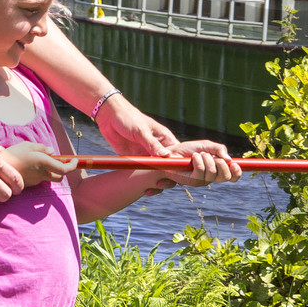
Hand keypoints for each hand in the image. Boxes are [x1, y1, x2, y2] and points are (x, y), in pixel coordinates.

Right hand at [12, 142, 77, 192]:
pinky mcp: (30, 185)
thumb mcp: (27, 146)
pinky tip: (28, 167)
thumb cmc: (13, 155)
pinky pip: (39, 179)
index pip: (64, 169)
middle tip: (58, 162)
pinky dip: (39, 173)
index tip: (74, 161)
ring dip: (49, 171)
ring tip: (37, 161)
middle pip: (59, 177)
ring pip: (49, 177)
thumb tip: (51, 151)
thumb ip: (42, 148)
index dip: (72, 166)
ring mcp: (36, 181)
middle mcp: (42, 174)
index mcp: (44, 162)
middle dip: (62, 170)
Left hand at [95, 94, 238, 185]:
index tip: (198, 175)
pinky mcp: (141, 162)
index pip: (186, 155)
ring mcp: (152, 157)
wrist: (109, 116)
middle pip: (177, 169)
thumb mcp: (140, 131)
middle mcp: (163, 150)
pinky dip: (150, 184)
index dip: (195, 165)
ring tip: (155, 187)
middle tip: (167, 184)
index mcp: (167, 140)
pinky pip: (150, 177)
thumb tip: (166, 157)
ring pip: (165, 175)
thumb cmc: (128, 118)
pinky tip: (146, 190)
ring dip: (162, 183)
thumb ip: (152, 144)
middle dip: (177, 179)